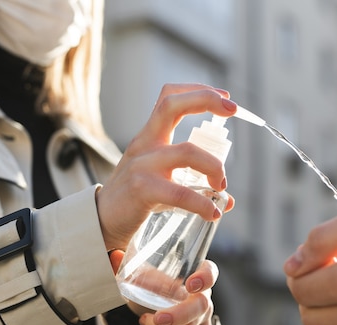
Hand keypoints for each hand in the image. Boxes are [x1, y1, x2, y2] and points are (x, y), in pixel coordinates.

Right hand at [96, 83, 236, 251]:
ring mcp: (141, 165)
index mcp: (151, 136)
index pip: (170, 98)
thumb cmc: (136, 200)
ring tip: (221, 186)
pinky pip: (179, 192)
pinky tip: (212, 213)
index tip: (226, 98)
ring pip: (187, 152)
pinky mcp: (140, 189)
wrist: (102, 222)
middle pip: (171, 105)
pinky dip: (202, 203)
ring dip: (214, 166)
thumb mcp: (164, 183)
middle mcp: (145, 144)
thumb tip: (228, 199)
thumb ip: (196, 185)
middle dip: (206, 100)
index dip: (198, 90)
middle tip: (234, 110)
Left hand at [138, 260, 217, 324]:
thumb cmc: (155, 282)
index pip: (210, 272)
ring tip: (144, 322)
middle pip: (201, 306)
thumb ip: (130, 264)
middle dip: (177, 315)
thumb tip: (114, 256)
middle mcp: (204, 294)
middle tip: (155, 318)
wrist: (157, 301)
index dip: (205, 278)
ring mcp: (203, 315)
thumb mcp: (144, 271)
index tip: (189, 284)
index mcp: (196, 274)